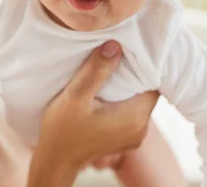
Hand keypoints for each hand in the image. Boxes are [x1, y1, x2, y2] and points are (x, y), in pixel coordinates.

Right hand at [28, 40, 158, 186]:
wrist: (55, 160)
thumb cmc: (61, 130)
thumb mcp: (75, 96)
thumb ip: (95, 71)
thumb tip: (115, 45)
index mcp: (134, 118)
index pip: (151, 82)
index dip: (141, 65)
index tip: (125, 51)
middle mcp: (141, 129)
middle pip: (146, 91)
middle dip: (132, 74)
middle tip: (115, 57)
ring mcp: (135, 136)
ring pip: (138, 100)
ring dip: (126, 86)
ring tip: (109, 72)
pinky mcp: (126, 138)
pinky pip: (131, 110)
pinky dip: (122, 99)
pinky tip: (106, 91)